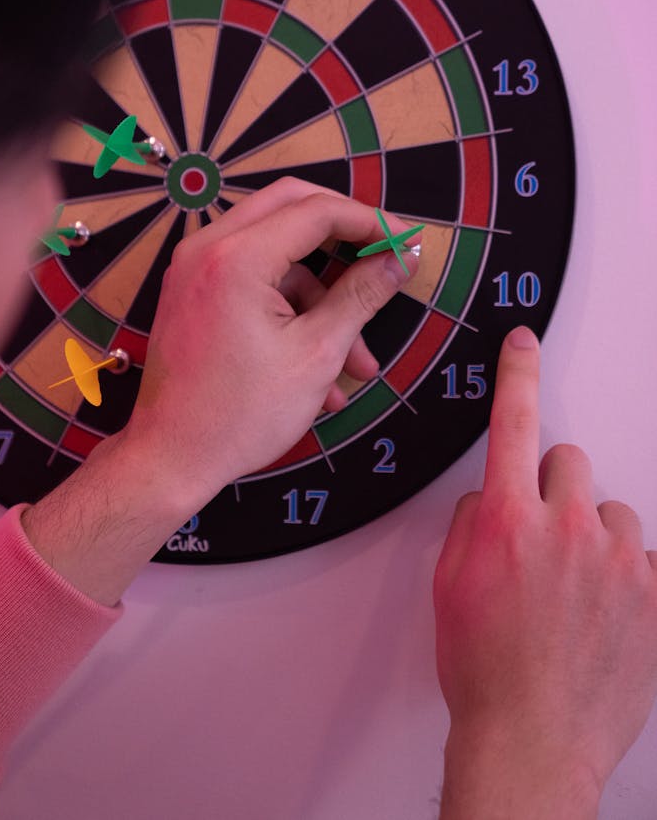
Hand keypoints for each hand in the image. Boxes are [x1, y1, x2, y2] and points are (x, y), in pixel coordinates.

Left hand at [24, 178, 416, 603]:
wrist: (171, 460)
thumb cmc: (241, 414)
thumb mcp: (316, 353)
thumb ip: (361, 295)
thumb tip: (400, 259)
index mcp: (238, 257)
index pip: (317, 210)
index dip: (369, 223)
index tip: (405, 245)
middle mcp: (208, 248)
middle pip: (291, 207)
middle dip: (344, 235)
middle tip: (381, 260)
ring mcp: (195, 269)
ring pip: (276, 253)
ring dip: (321, 295)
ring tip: (357, 362)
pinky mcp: (194, 293)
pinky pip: (253, 280)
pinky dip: (290, 311)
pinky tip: (321, 372)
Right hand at [434, 326, 656, 819]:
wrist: (533, 741)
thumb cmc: (486, 672)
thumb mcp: (449, 587)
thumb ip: (471, 524)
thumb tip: (490, 501)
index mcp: (508, 520)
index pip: (514, 421)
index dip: (517, 374)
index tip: (523, 345)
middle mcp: (567, 529)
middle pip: (568, 462)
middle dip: (552, 488)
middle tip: (542, 536)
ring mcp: (619, 562)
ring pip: (610, 511)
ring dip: (591, 536)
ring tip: (574, 589)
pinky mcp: (656, 595)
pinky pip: (644, 559)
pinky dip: (624, 575)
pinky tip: (602, 611)